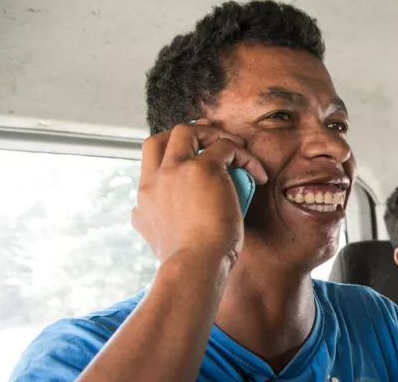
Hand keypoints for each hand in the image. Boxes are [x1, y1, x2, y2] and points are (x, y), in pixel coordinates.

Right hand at [131, 121, 266, 269]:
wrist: (194, 266)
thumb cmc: (186, 261)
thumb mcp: (153, 238)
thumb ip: (147, 219)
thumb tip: (140, 213)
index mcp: (144, 196)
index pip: (149, 157)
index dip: (171, 149)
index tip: (193, 152)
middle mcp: (155, 179)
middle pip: (162, 137)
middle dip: (189, 133)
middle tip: (215, 137)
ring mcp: (176, 170)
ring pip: (189, 131)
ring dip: (215, 135)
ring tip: (238, 148)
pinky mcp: (204, 169)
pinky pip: (226, 147)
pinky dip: (244, 155)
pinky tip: (258, 175)